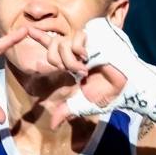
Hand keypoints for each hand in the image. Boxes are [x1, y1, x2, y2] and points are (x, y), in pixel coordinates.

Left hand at [32, 18, 155, 136]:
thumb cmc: (109, 94)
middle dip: (59, 61)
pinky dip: (79, 49)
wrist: (127, 88)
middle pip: (54, 45)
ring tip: (84, 66)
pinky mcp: (98, 32)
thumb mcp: (83, 104)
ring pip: (64, 41)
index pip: (54, 46)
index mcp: (74, 60)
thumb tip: (53, 124)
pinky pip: (77, 35)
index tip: (28, 30)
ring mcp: (89, 39)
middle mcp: (79, 48)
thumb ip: (67, 111)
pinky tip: (88, 58)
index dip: (41, 37)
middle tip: (75, 71)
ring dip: (70, 58)